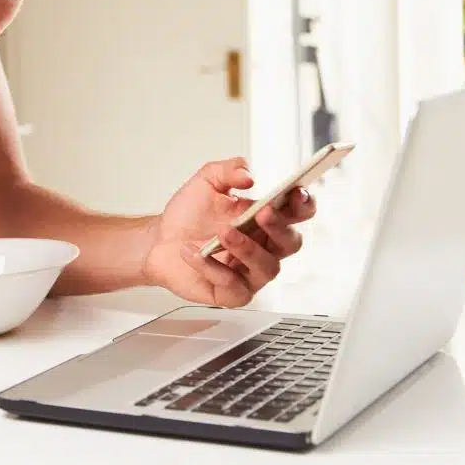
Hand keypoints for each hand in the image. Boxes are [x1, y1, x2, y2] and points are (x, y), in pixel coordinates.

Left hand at [142, 157, 315, 306]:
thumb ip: (228, 170)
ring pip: (267, 267)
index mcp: (267, 219)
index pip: (299, 213)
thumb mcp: (207, 182)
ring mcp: (251, 273)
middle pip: (291, 242)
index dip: (304, 204)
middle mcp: (265, 247)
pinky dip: (212, 268)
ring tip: (223, 233)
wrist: (160, 239)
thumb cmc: (190, 214)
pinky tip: (196, 252)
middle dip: (280, 227)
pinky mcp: (232, 294)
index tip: (296, 191)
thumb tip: (248, 175)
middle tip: (262, 213)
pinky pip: (232, 286)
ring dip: (247, 248)